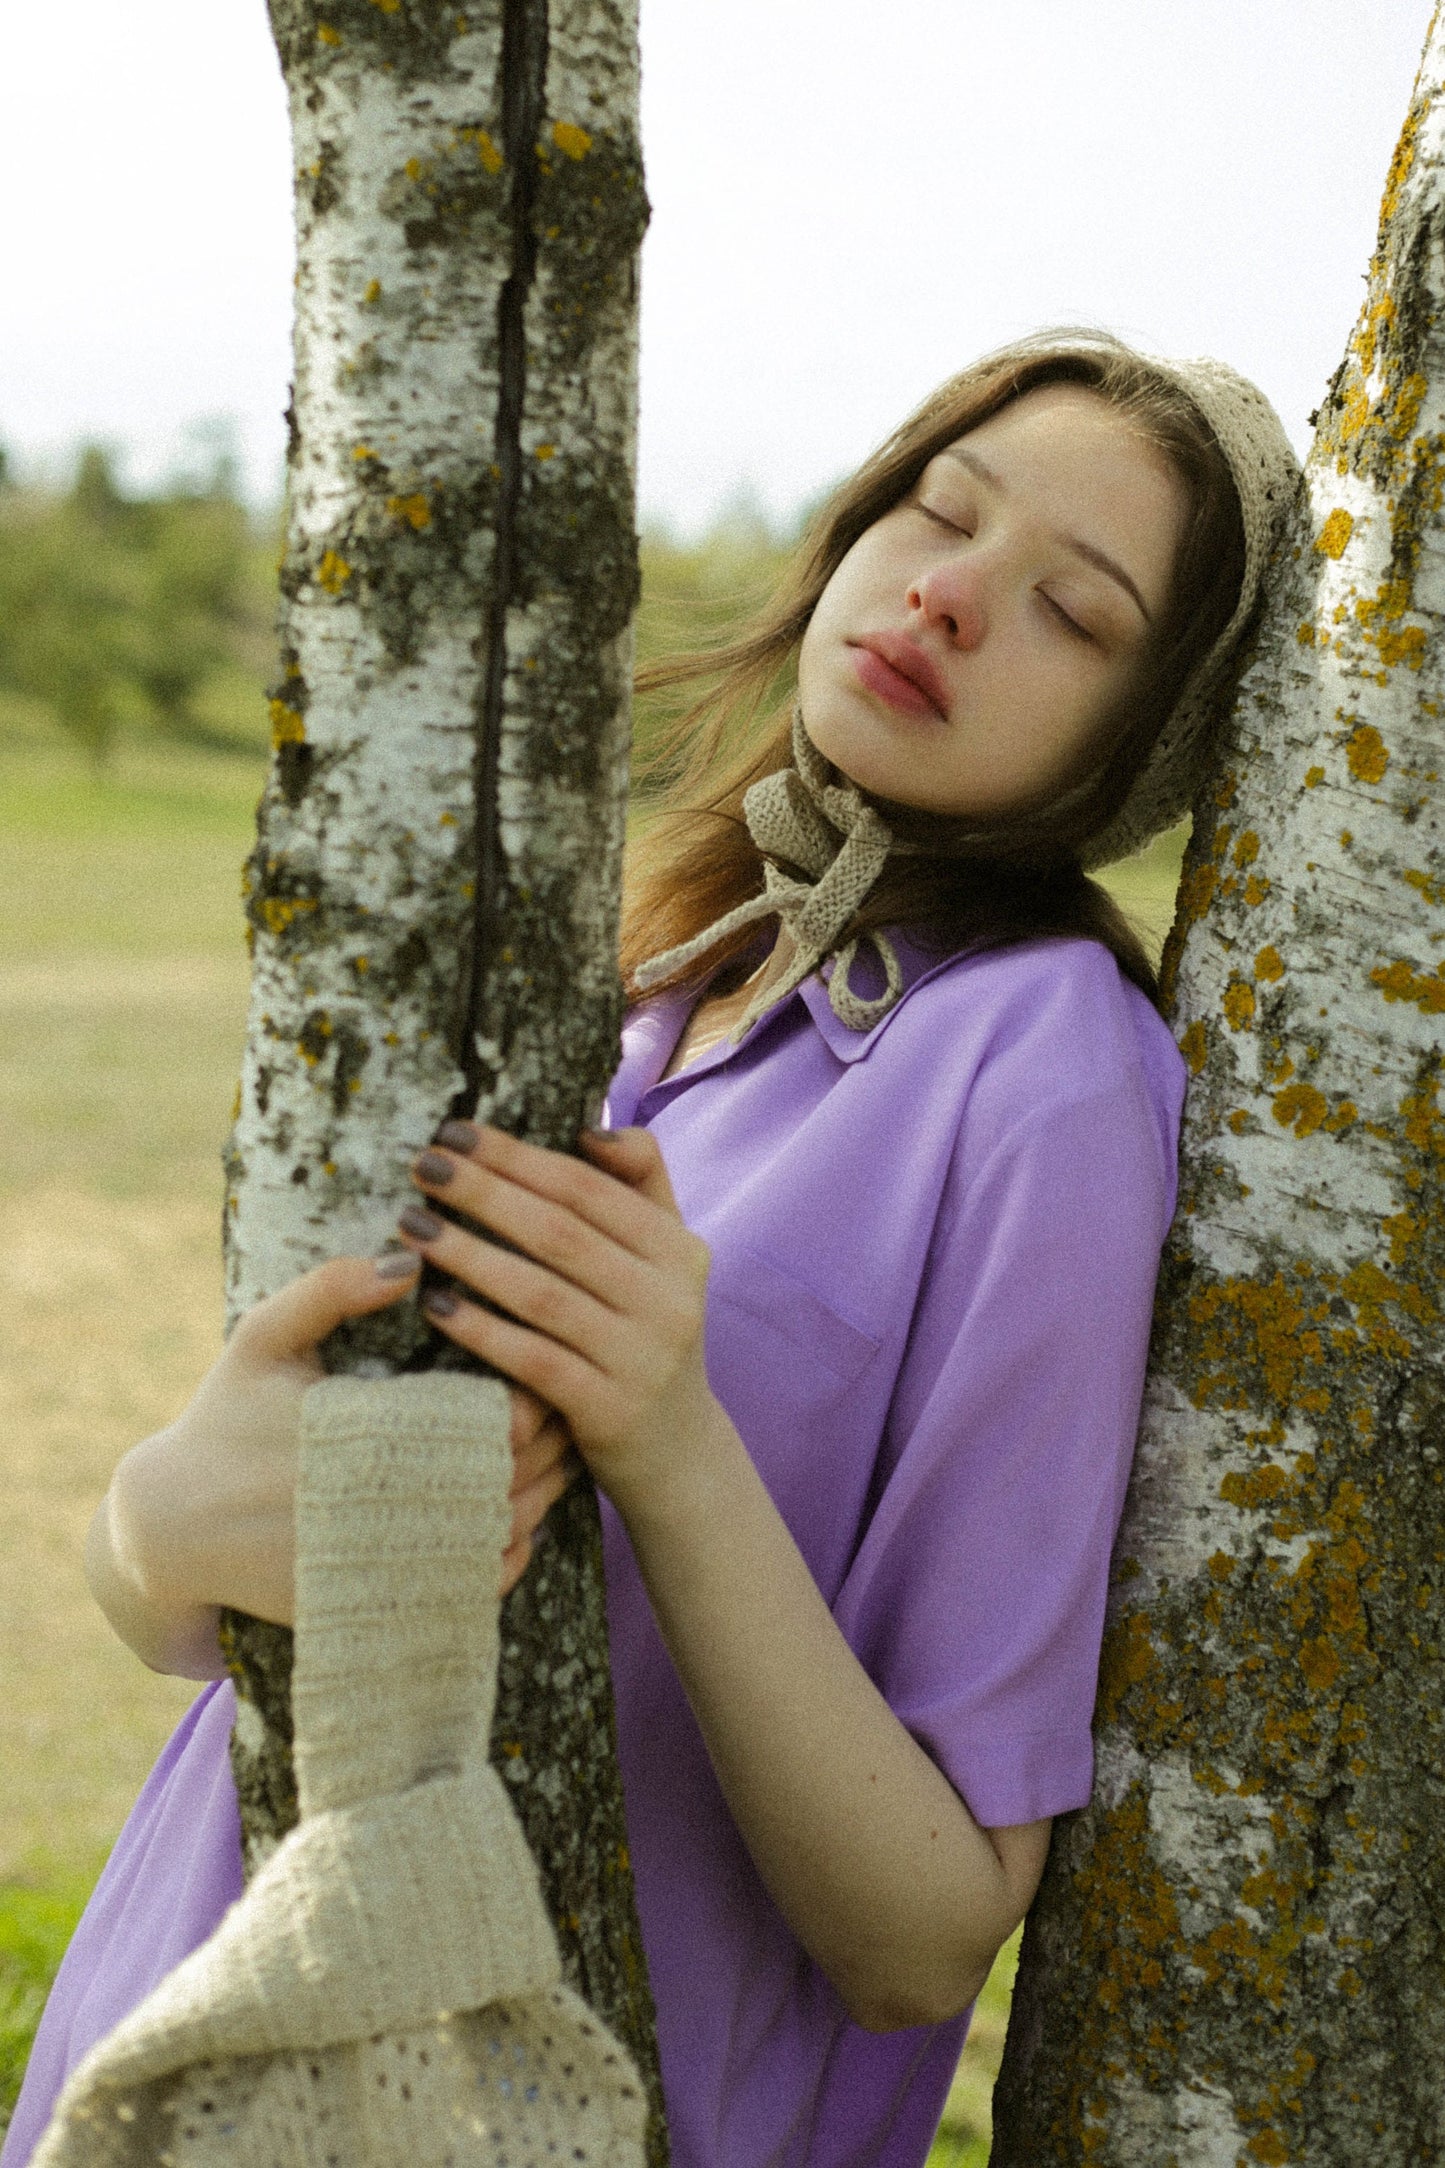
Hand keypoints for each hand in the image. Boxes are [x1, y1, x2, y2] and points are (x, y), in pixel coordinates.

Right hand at [92, 1254, 575, 1675]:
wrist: (176, 1528)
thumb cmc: (228, 1417)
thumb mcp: (263, 1339)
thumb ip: (330, 1289)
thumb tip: (409, 1260)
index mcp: (363, 1433)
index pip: (486, 1423)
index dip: (532, 1399)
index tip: (544, 1369)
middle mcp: (380, 1505)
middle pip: (508, 1478)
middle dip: (551, 1445)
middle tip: (569, 1412)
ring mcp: (384, 1562)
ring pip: (503, 1534)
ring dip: (542, 1495)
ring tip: (560, 1457)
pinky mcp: (382, 1603)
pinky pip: (477, 1585)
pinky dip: (512, 1552)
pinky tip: (521, 1514)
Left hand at [399, 1120, 721, 1522]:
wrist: (677, 1451)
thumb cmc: (647, 1334)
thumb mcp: (664, 1259)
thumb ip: (640, 1185)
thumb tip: (590, 1130)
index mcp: (679, 1250)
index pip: (590, 1188)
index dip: (519, 1156)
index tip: (456, 1131)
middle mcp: (668, 1299)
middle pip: (561, 1233)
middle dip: (484, 1193)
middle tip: (421, 1166)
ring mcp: (641, 1357)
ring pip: (541, 1294)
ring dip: (470, 1254)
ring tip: (412, 1225)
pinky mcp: (609, 1409)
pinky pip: (532, 1359)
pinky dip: (481, 1329)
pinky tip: (432, 1304)